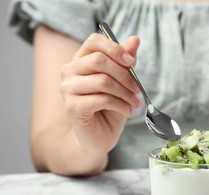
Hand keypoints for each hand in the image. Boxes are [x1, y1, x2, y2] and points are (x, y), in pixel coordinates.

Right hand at [60, 33, 140, 153]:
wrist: (98, 138)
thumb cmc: (110, 109)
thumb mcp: (122, 83)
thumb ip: (126, 62)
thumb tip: (134, 39)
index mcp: (81, 60)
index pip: (94, 41)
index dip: (115, 48)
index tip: (132, 62)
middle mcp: (70, 71)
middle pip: (99, 60)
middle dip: (125, 75)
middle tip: (138, 90)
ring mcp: (68, 88)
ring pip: (102, 81)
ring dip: (125, 93)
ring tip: (134, 103)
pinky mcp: (72, 106)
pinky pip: (101, 99)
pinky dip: (120, 105)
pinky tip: (127, 111)